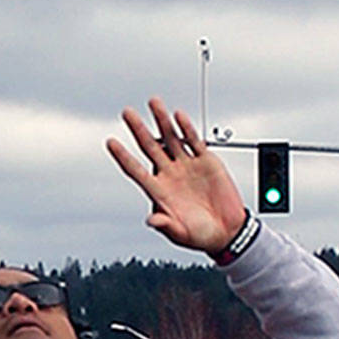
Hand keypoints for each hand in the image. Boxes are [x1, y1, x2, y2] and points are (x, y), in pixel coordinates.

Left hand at [107, 97, 247, 254]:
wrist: (228, 231)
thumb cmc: (200, 235)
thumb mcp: (180, 233)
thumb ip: (165, 225)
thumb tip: (150, 220)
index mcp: (159, 191)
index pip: (136, 170)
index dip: (123, 156)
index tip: (110, 142)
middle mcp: (170, 175)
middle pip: (150, 147)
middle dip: (138, 129)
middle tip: (127, 113)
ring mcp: (187, 166)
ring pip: (171, 138)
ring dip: (162, 121)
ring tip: (154, 103)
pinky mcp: (206, 162)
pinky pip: (194, 141)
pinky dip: (187, 129)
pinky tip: (178, 116)